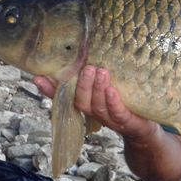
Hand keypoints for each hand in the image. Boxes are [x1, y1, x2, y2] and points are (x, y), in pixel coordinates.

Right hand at [33, 66, 156, 139]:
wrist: (143, 129)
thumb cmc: (123, 103)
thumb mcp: (107, 88)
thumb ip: (95, 76)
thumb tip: (83, 51)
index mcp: (86, 103)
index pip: (64, 97)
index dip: (49, 89)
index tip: (38, 77)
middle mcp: (94, 112)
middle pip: (81, 101)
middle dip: (82, 85)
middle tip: (88, 68)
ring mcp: (109, 118)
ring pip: (98, 106)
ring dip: (98, 88)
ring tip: (101, 72)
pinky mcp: (125, 122)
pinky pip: (117, 112)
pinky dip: (113, 102)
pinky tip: (112, 90)